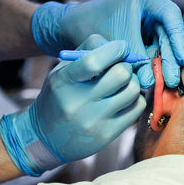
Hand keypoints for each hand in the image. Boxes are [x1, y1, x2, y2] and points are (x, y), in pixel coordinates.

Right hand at [0, 35, 145, 175]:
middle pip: (120, 74)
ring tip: (123, 83)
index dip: (114, 49)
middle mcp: (78, 103)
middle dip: (127, 65)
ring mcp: (94, 121)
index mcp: (63, 82)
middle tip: (123, 66)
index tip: (122, 47)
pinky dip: (135, 98)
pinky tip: (124, 98)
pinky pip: (137, 107)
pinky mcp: (107, 134)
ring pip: (133, 90)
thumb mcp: (62, 70)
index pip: (93, 61)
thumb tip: (120, 46)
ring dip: (133, 81)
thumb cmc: (59, 96)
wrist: (47, 138)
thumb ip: (88, 51)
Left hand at [31, 0, 183, 87]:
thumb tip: (149, 83)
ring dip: (164, 62)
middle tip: (173, 79)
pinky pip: (155, 46)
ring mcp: (149, 16)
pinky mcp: (145, 30)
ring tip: (167, 82)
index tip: (183, 59)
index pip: (170, 16)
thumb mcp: (116, 43)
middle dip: (170, 57)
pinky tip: (159, 78)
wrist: (71, 28)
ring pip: (163, 41)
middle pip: (169, 31)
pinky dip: (155, 61)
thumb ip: (136, 62)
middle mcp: (150, 3)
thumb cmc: (91, 29)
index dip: (179, 39)